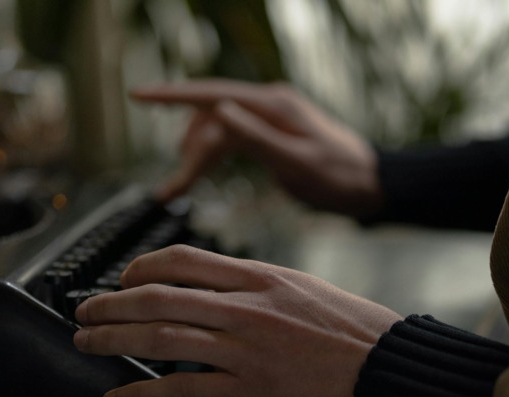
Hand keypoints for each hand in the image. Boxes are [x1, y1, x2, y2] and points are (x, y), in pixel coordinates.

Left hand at [73, 245, 401, 396]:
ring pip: (159, 337)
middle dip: (110, 304)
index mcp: (258, 277)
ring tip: (85, 344)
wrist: (390, 369)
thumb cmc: (355, 331)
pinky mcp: (247, 390)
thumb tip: (221, 291)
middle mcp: (244, 306)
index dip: (141, 268)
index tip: (123, 280)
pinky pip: (178, 391)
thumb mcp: (304, 290)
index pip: (182, 260)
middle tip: (84, 311)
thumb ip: (258, 287)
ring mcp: (243, 348)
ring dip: (111, 341)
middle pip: (158, 297)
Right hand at [132, 79, 382, 217]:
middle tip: (171, 190)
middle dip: (186, 150)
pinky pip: (231, 137)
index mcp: (272, 105)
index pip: (212, 94)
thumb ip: (258, 138)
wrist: (370, 184)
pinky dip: (213, 154)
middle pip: (210, 117)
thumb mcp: (298, 162)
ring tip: (181, 187)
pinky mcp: (271, 132)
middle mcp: (267, 104)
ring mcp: (269, 116)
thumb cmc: (340, 177)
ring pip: (217, 128)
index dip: (172, 95)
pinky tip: (201, 170)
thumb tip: (220, 111)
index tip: (138, 95)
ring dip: (197, 155)